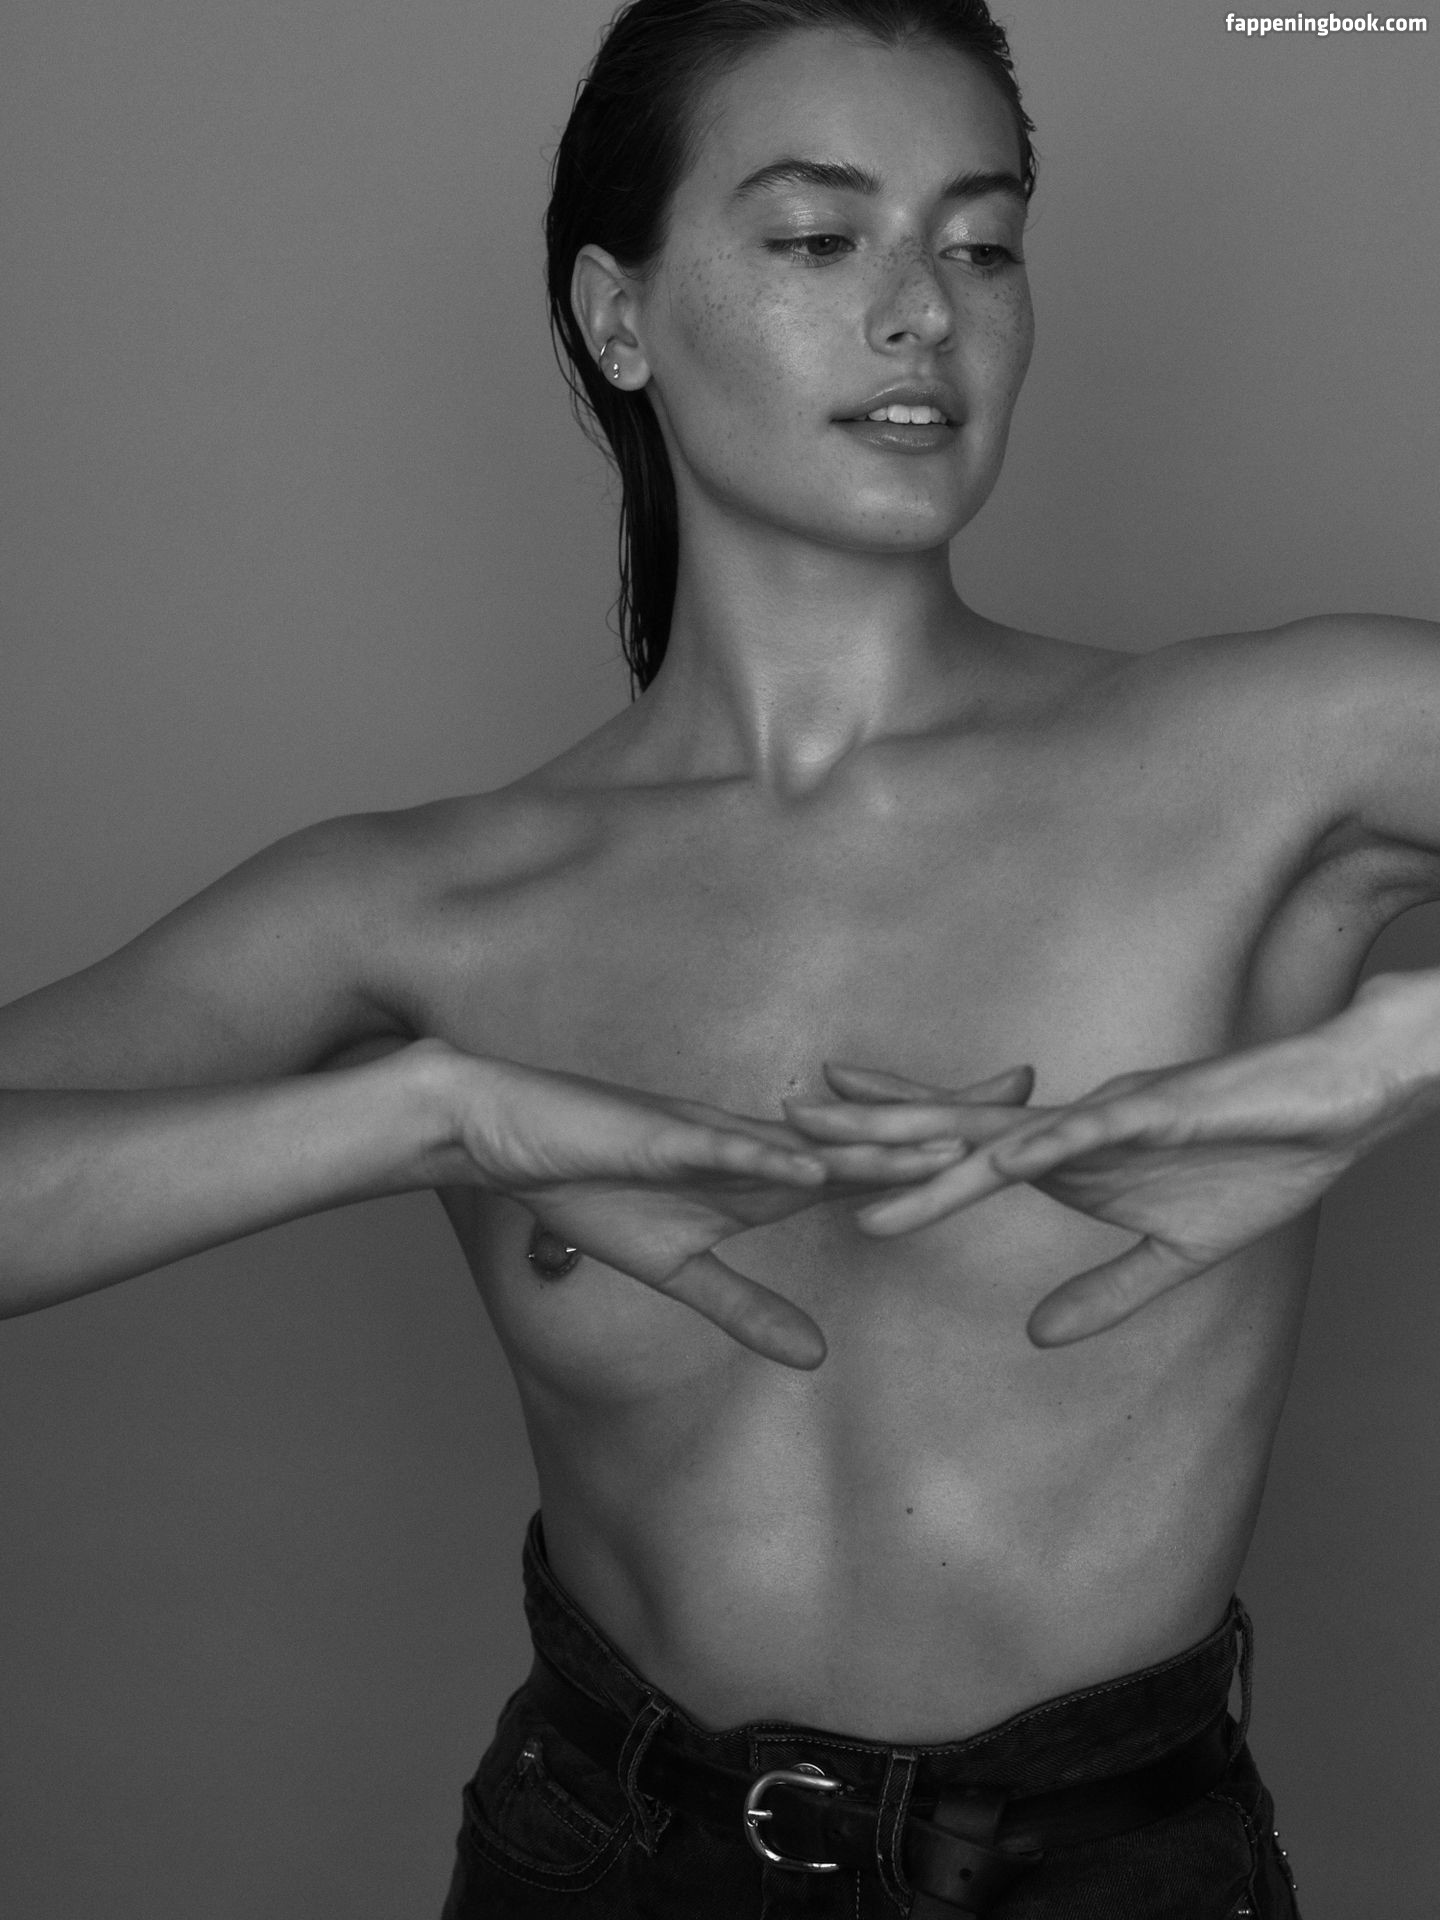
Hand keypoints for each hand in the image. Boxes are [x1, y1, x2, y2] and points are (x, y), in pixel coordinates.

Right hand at [437, 1049, 1027, 1368]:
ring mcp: (712, 1134)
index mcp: (765, 1171)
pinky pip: (724, 1151)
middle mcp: (754, 1141)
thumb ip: (747, 1308)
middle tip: (1032, 1093)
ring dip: (880, 1142)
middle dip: (945, 1114)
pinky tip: (818, 1170)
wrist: (505, 1135)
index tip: (1009, 1136)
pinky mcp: (659, 1138)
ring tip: (955, 1141)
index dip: (937, 1149)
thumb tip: (815, 1359)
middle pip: (865, 1132)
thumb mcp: (677, 1269)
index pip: (868, 1160)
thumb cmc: (588, 1187)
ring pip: (812, 1140)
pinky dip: (772, 1160)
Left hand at [784, 976, 1439, 1346]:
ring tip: (860, 1153)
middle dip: (870, 1130)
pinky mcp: (1159, 1112)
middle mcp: (1066, 1126)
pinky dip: (1043, 1146)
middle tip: (786, 1123)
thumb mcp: (1173, 1255)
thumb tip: (1035, 1338)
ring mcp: (1106, 1115)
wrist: (1335, 1107)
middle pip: (951, 1130)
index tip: (815, 1159)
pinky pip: (1091, 1131)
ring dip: (931, 1144)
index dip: (888, 1155)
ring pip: (1001, 1131)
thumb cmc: (1258, 1163)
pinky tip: (996, 1161)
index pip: (956, 1152)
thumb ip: (1103, 1293)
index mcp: (1062, 1156)